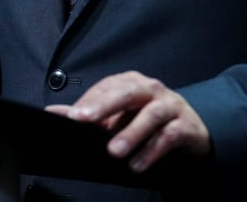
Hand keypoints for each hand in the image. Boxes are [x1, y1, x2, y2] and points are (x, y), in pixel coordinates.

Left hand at [45, 70, 211, 172]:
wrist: (191, 128)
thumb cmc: (150, 118)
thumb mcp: (121, 114)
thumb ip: (91, 113)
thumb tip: (55, 112)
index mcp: (131, 82)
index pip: (107, 87)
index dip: (88, 100)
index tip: (71, 116)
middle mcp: (151, 89)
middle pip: (126, 93)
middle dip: (103, 106)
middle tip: (83, 120)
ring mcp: (170, 105)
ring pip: (150, 115)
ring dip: (131, 133)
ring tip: (114, 151)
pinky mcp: (185, 126)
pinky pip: (168, 137)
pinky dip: (152, 151)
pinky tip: (137, 164)